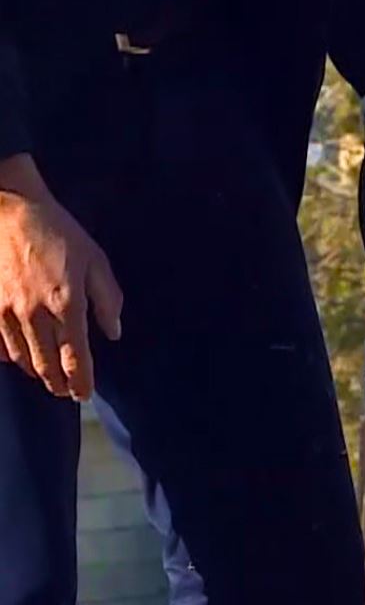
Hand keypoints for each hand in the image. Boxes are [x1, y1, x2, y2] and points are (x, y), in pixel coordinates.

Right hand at [0, 154, 122, 399]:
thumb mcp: (96, 261)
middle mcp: (34, 315)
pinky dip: (9, 356)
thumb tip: (114, 333)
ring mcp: (5, 313)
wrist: (9, 210)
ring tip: (47, 377)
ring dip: (36, 372)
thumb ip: (108, 300)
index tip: (85, 395)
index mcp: (66, 305)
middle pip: (46, 365)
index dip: (81, 381)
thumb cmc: (59, 233)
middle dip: (58, 384)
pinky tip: (17, 357)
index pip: (75, 358)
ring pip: (21, 359)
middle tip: (68, 392)